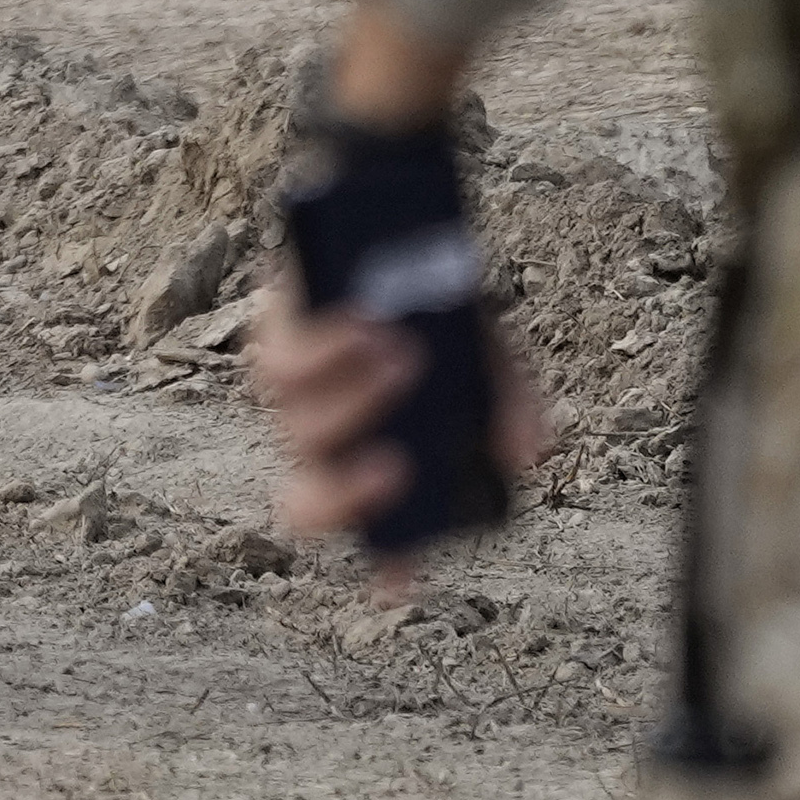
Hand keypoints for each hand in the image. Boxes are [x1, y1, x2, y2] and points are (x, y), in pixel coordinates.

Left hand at [252, 266, 549, 587]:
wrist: (382, 213)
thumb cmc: (431, 306)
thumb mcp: (483, 354)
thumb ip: (504, 403)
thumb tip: (528, 453)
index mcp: (374, 452)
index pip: (375, 528)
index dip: (384, 563)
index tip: (400, 585)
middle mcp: (325, 432)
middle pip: (309, 495)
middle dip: (347, 493)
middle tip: (396, 469)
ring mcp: (292, 390)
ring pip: (297, 429)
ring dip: (351, 403)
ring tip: (403, 358)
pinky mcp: (271, 333)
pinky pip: (282, 362)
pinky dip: (325, 353)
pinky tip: (366, 325)